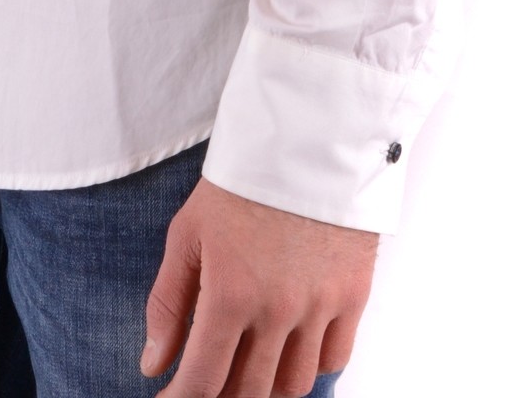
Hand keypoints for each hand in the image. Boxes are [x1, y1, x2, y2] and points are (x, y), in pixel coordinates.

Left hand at [140, 175, 377, 395]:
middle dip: (222, 396)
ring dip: (266, 386)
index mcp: (231, 294)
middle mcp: (278, 310)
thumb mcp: (188, 234)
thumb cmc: (240, 182)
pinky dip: (310, 366)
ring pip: (293, 385)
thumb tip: (153, 365)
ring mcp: (320, 306)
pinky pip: (333, 359)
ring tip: (247, 367)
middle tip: (209, 381)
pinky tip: (289, 350)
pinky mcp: (354, 294)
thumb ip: (169, 303)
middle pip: (249, 392)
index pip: (204, 381)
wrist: (306, 136)